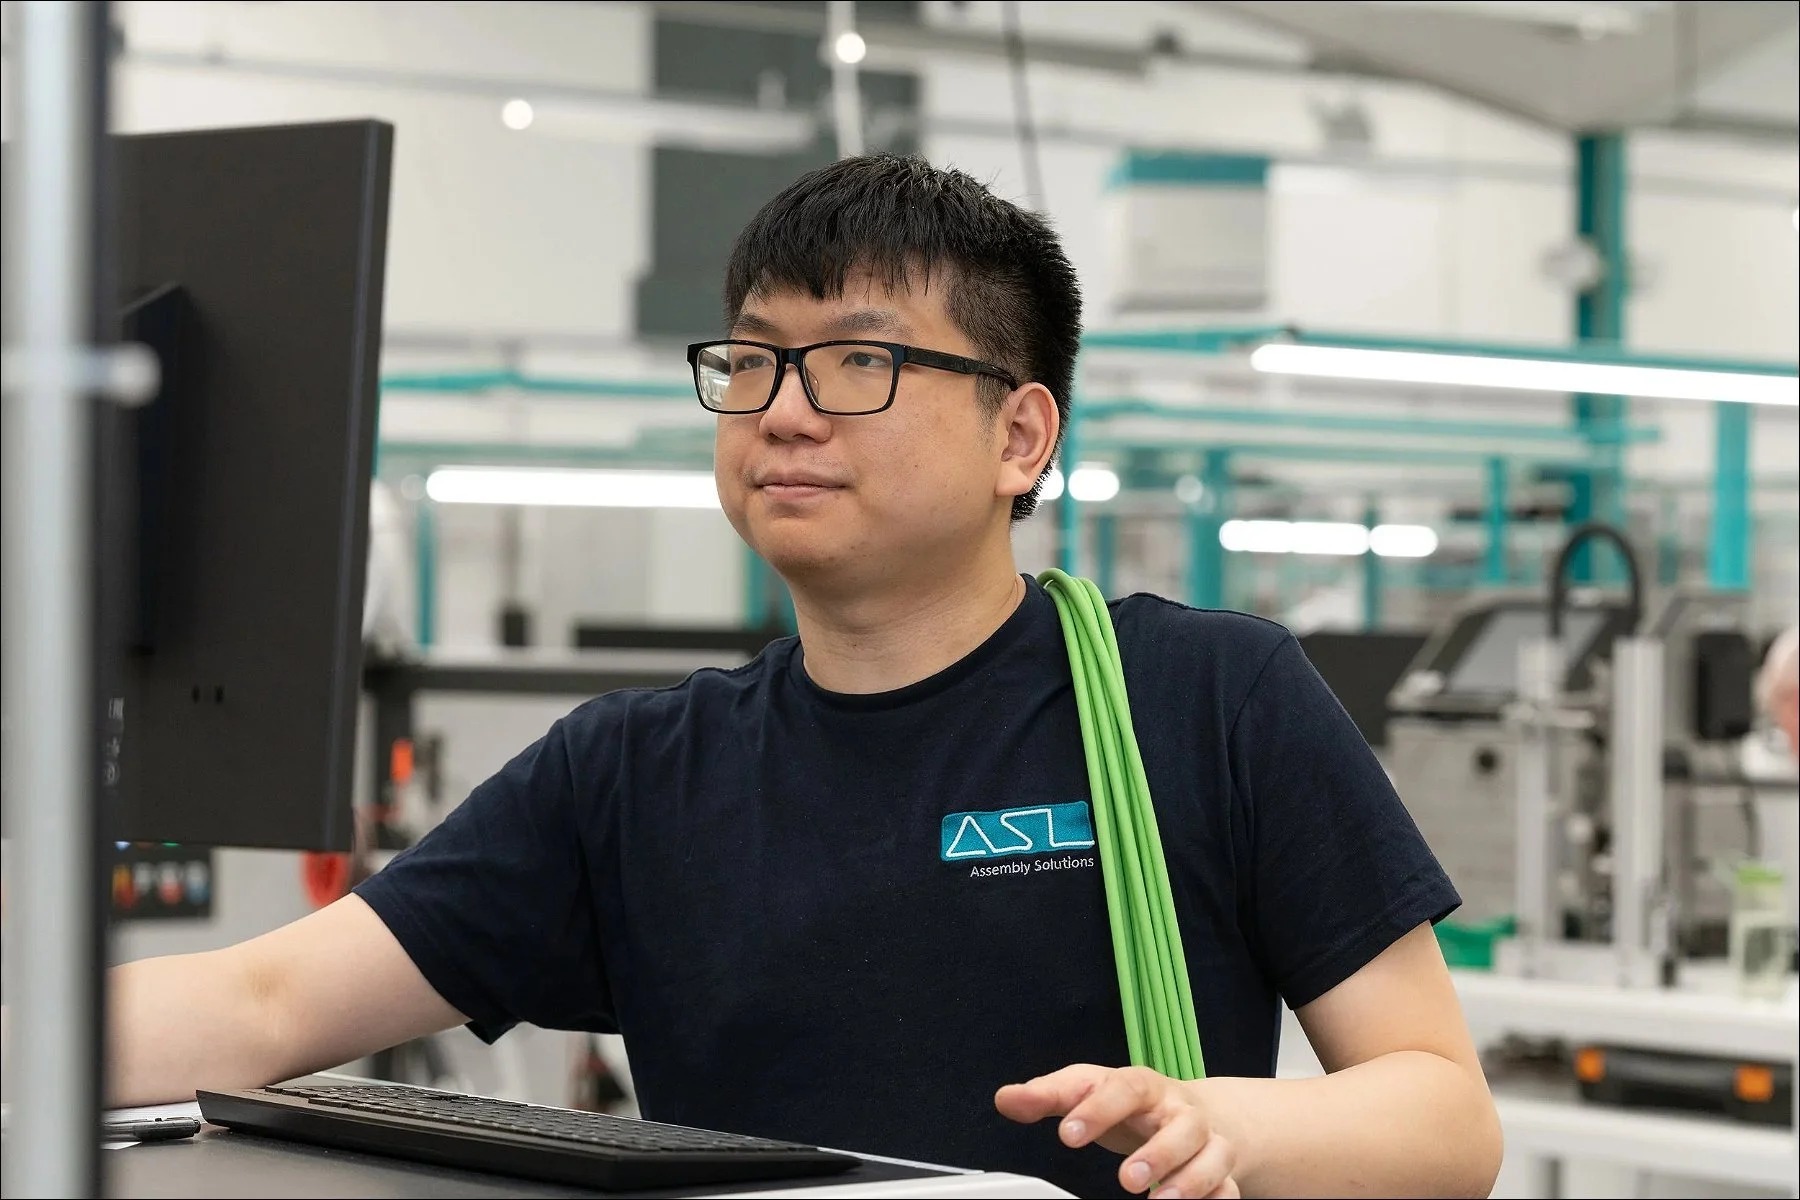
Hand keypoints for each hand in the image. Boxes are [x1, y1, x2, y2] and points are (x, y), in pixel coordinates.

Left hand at [995, 1064, 1239, 1198]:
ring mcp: (1207, 1141)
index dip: (1098, 1110)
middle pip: (1183, 1124)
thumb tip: (1006, 1099)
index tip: (1068, 1136)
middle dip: (1158, 1153)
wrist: (1189, 1109)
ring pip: (1215, 1155)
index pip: (1125, 1088)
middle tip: (1126, 1179)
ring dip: (1191, 1181)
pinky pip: (1230, 1187)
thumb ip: (1049, 1096)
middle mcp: (1181, 1111)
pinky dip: (1220, 1199)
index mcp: (1144, 1086)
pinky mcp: (1223, 1170)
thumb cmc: (1130, 1102)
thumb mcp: (1090, 1090)